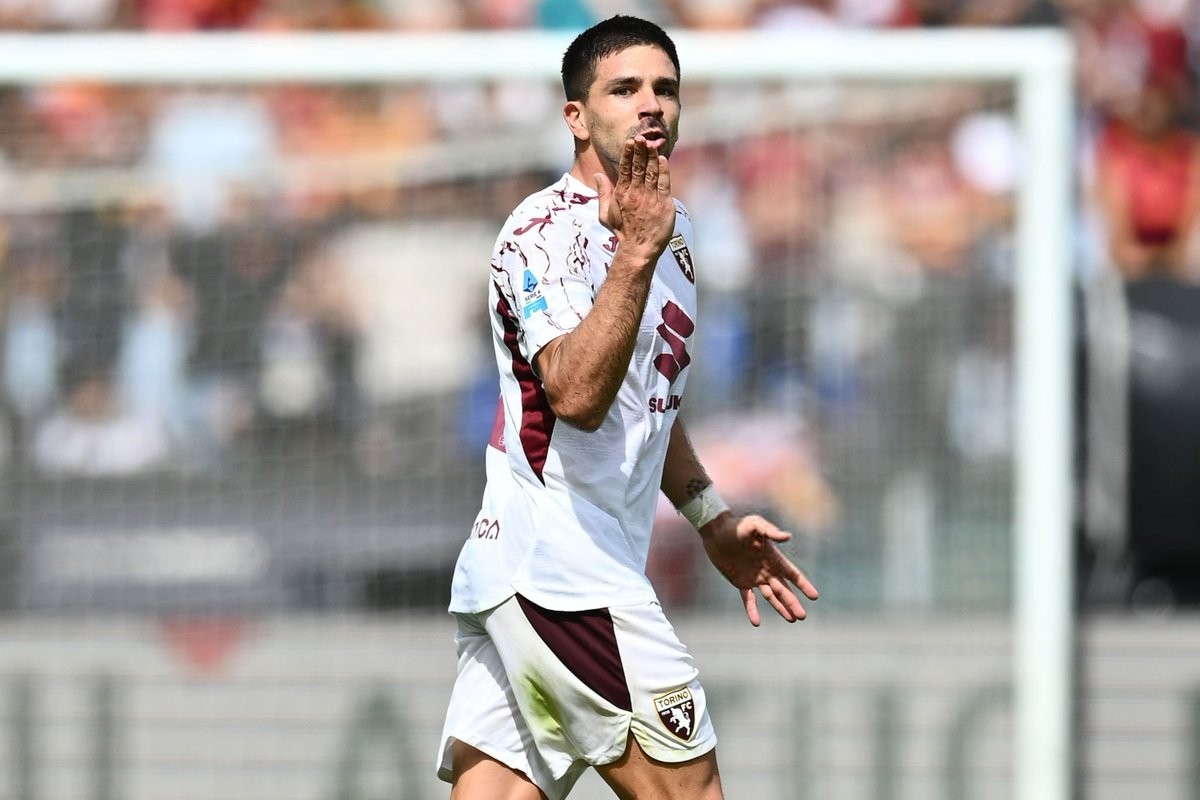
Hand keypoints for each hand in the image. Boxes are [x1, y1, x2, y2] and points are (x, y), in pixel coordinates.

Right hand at [594, 136, 674, 261]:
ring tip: (652, 144)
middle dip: (640, 151)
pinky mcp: (664, 204)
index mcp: (622, 194)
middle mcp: (635, 194)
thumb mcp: (605, 214)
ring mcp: (650, 199)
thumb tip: (597, 175)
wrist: (639, 249)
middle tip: (641, 137)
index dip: (628, 154)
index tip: (630, 142)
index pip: (625, 169)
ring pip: (651, 172)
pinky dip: (664, 170)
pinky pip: (664, 183)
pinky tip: (663, 159)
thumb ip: (603, 193)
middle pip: (638, 167)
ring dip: (652, 157)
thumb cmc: (623, 231)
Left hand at [699, 513, 819, 626]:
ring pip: (771, 597)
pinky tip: (756, 622)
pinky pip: (748, 599)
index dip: (803, 585)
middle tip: (802, 617)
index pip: (792, 574)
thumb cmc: (737, 525)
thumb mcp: (755, 524)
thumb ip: (770, 531)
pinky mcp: (740, 582)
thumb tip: (788, 537)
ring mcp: (754, 577)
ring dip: (781, 608)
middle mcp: (767, 570)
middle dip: (793, 603)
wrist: (717, 531)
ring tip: (791, 620)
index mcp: (774, 558)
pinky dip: (752, 610)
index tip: (814, 596)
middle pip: (784, 589)